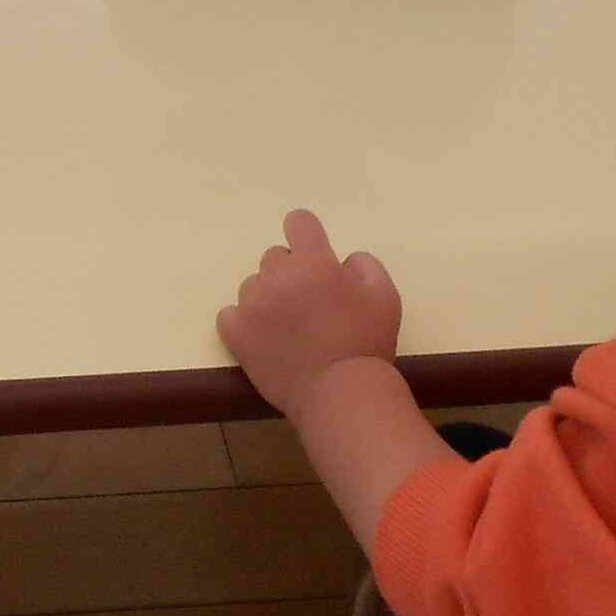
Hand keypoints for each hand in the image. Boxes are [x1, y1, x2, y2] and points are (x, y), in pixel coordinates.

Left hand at [217, 210, 402, 420]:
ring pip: (253, 284)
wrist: (340, 394)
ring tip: (288, 327)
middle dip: (291, 273)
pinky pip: (230, 313)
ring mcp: (253, 304)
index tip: (313, 255)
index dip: (307, 235)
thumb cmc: (367, 344)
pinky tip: (263, 337)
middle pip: (275, 256)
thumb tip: (342, 261)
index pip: (298, 222)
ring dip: (268, 297)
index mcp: (314, 262)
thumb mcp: (386, 296)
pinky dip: (244, 321)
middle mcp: (278, 276)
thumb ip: (364, 265)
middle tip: (309, 304)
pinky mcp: (236, 333)